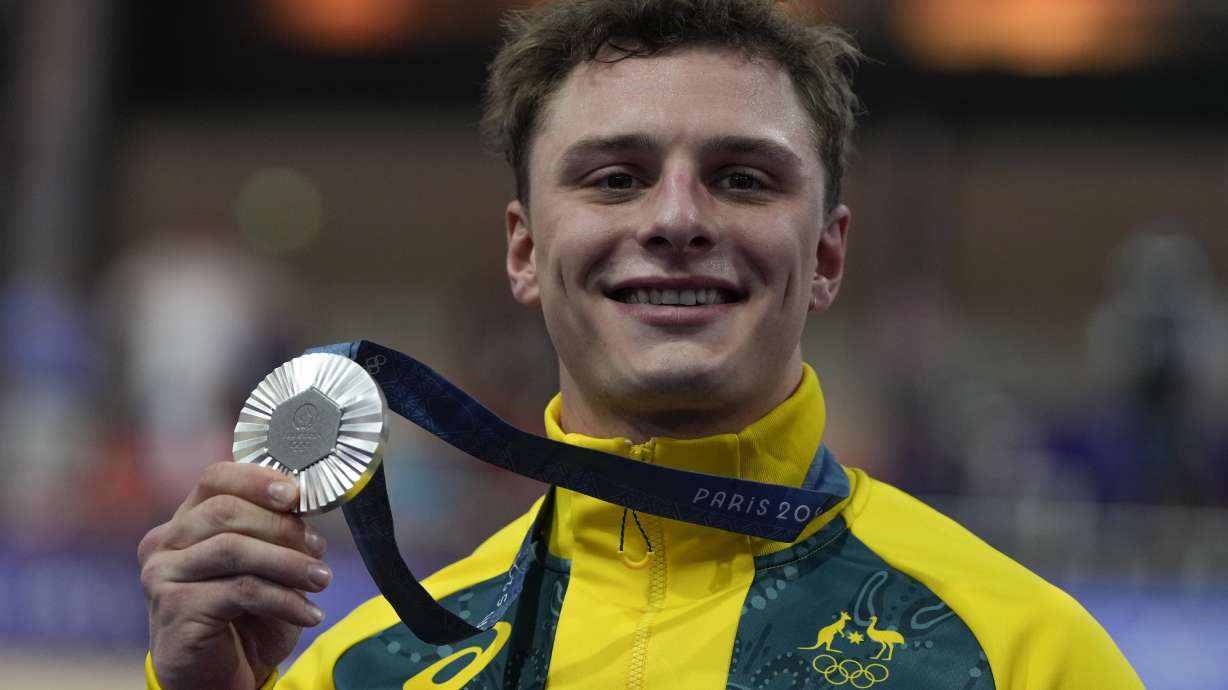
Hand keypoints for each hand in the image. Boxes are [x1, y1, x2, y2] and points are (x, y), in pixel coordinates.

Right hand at [139, 462, 330, 689]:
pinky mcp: (175, 607)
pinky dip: (284, 599)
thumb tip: (304, 505)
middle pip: (226, 511)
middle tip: (318, 551)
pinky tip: (309, 613)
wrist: (216, 679)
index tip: (296, 494)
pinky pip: (241, 590)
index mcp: (185, 522)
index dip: (257, 479)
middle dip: (282, 528)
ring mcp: (163, 574)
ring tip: (321, 580)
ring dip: (288, 563)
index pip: (215, 478)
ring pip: (233, 548)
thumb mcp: (264, 567)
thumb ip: (274, 533)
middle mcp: (165, 543)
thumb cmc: (242, 618)